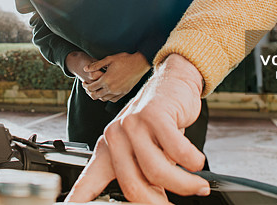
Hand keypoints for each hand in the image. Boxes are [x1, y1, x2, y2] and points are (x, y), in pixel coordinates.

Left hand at [66, 54, 208, 203]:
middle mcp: (115, 136)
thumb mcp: (145, 150)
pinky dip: (192, 162)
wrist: (173, 83)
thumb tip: (154, 203)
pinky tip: (197, 162)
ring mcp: (133, 124)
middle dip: (157, 202)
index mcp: (108, 149)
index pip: (89, 181)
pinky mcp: (154, 115)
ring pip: (157, 171)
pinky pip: (177, 151)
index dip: (79, 198)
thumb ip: (143, 176)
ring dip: (183, 184)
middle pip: (132, 185)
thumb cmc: (159, 122)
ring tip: (197, 186)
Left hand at [82, 52, 150, 102]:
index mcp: (106, 80)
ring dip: (98, 96)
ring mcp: (118, 92)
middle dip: (89, 92)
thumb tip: (85, 68)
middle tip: (88, 88)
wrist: (139, 64)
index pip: (91, 87)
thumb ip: (96, 65)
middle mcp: (111, 88)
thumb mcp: (109, 59)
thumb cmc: (124, 60)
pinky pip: (113, 100)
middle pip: (96, 95)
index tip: (84, 83)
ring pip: (104, 99)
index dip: (85, 86)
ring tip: (96, 90)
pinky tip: (106, 93)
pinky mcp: (124, 93)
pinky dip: (107, 98)